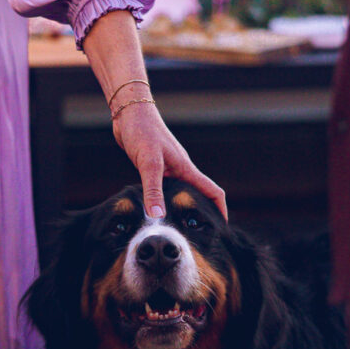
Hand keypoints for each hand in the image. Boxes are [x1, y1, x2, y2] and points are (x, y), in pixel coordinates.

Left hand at [112, 100, 226, 219]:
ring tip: (179, 228)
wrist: (128, 112)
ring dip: (182, 209)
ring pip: (181, 193)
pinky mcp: (155, 168)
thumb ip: (153, 189)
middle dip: (202, 214)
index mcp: (186, 168)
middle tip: (198, 236)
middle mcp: (181, 169)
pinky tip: (155, 210)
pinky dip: (165, 201)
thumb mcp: (148, 162)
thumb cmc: (141, 131)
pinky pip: (165, 189)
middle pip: (200, 195)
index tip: (221, 229)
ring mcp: (168, 168)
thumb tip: (158, 216)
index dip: (220, 210)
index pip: (213, 191)